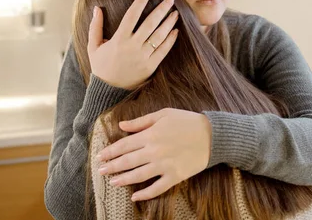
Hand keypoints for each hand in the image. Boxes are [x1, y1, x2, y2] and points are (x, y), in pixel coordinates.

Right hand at [88, 0, 178, 88]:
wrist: (108, 90)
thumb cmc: (101, 66)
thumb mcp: (93, 47)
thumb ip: (95, 27)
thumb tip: (97, 8)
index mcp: (119, 39)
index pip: (132, 15)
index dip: (140, 1)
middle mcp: (132, 47)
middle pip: (150, 23)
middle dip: (162, 9)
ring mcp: (143, 57)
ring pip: (159, 36)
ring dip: (169, 23)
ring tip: (175, 12)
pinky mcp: (150, 66)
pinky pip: (163, 51)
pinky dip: (170, 40)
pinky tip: (175, 31)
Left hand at [96, 108, 212, 200]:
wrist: (212, 135)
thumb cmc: (187, 121)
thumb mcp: (163, 114)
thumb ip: (141, 121)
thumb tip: (121, 125)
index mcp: (150, 135)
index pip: (123, 145)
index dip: (110, 152)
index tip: (100, 156)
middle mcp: (154, 151)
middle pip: (127, 161)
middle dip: (111, 167)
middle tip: (100, 171)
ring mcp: (164, 165)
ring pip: (138, 176)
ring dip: (123, 180)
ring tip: (112, 182)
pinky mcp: (175, 176)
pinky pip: (157, 188)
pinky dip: (145, 194)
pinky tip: (135, 196)